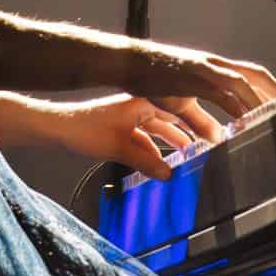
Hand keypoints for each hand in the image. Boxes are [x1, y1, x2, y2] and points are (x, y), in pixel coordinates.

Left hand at [47, 93, 228, 182]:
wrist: (60, 128)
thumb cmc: (85, 128)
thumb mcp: (120, 148)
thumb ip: (146, 163)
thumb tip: (169, 175)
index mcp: (144, 101)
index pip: (180, 108)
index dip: (199, 121)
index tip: (215, 133)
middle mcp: (141, 104)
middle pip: (174, 117)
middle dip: (191, 131)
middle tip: (212, 142)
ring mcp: (132, 114)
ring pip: (161, 127)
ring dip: (174, 140)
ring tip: (192, 152)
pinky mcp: (124, 126)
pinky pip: (148, 136)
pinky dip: (158, 147)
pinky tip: (163, 161)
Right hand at [122, 41, 275, 118]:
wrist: (128, 63)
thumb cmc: (152, 79)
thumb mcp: (181, 103)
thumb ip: (201, 120)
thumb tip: (217, 137)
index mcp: (213, 68)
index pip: (249, 75)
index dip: (268, 87)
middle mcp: (213, 64)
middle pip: (253, 73)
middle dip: (273, 90)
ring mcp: (204, 68)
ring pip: (241, 80)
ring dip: (259, 97)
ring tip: (274, 113)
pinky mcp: (193, 75)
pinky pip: (220, 89)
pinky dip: (235, 102)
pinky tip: (244, 115)